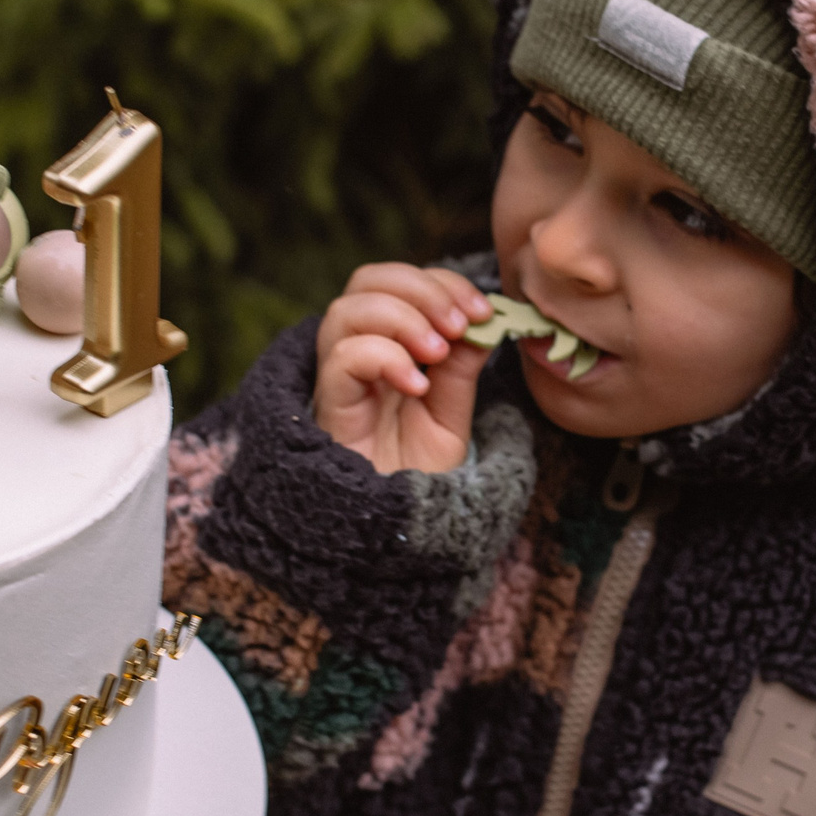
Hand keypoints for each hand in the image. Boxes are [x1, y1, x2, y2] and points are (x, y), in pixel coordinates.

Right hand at [313, 264, 492, 474]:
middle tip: (460, 324)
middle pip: (366, 280)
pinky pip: (341, 359)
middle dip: (421, 289)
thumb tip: (487, 317)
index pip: (399, 283)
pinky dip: (384, 357)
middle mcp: (356, 356)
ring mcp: (339, 382)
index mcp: (388, 347)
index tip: (483, 312)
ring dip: (403, 318)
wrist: (400, 535)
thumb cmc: (419, 477)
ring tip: (437, 353)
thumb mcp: (453, 414)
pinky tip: (416, 386)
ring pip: (345, 310)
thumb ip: (462, 366)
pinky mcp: (328, 411)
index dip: (441, 284)